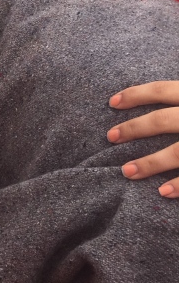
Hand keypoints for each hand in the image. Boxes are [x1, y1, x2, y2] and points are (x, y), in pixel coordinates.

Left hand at [107, 81, 178, 197]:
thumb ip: (177, 98)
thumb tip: (156, 95)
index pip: (161, 90)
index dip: (135, 95)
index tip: (111, 102)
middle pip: (162, 120)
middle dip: (133, 129)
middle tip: (110, 137)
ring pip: (177, 152)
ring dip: (150, 163)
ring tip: (126, 172)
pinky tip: (162, 192)